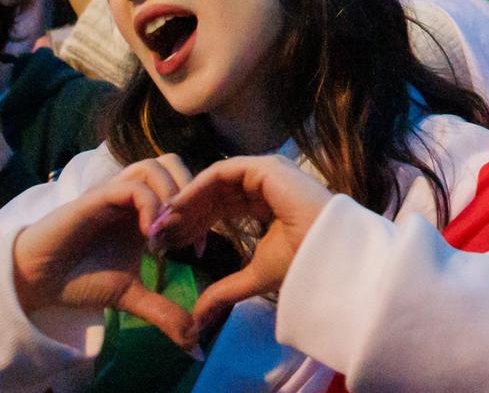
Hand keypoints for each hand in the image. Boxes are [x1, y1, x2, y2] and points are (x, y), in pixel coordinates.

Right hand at [11, 156, 197, 348]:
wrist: (41, 280)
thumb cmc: (82, 279)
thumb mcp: (132, 297)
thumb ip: (164, 313)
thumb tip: (195, 345)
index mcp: (143, 212)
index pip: (183, 187)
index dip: (200, 213)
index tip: (198, 251)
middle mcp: (132, 197)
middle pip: (173, 163)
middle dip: (192, 191)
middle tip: (188, 231)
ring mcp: (115, 193)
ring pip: (154, 166)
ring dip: (170, 194)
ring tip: (169, 231)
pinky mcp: (97, 196)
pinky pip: (132, 187)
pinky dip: (149, 205)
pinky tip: (150, 237)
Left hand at [155, 155, 332, 332]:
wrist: (330, 255)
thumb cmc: (302, 264)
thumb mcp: (254, 278)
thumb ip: (224, 292)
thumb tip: (198, 319)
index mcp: (267, 204)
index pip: (222, 208)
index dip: (195, 224)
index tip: (171, 244)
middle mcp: (266, 183)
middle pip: (213, 194)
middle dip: (185, 213)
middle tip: (158, 232)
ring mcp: (265, 172)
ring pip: (213, 182)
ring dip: (186, 200)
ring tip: (162, 221)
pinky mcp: (264, 167)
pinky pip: (220, 173)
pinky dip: (196, 188)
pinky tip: (177, 207)